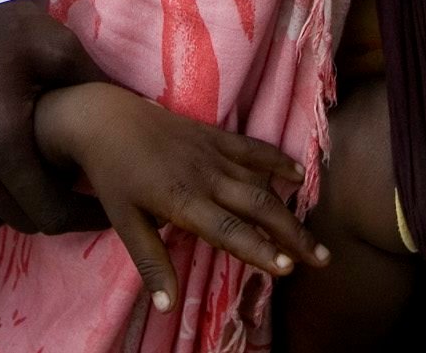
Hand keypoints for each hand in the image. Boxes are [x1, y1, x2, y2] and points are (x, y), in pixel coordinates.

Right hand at [0, 0, 106, 235]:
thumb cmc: (0, 20)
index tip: (97, 204)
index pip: (50, 214)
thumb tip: (142, 113)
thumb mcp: (59, 48)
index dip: (81, 215)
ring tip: (22, 179)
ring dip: (3, 209)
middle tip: (63, 185)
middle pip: (16, 221)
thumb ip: (97, 89)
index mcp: (1, 144)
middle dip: (46, 208)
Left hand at [33, 84, 320, 314]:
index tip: (286, 269)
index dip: (258, 248)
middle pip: (258, 206)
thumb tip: (167, 307)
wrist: (104, 118)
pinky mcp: (214, 134)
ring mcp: (212, 152)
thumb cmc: (113, 176)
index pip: (227, 229)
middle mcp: (204, 176)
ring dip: (290, 209)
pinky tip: (299, 175)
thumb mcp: (123, 221)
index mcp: (181, 199)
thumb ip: (150, 263)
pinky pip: (252, 148)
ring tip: (315, 235)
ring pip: (261, 182)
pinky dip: (277, 160)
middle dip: (291, 235)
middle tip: (320, 260)